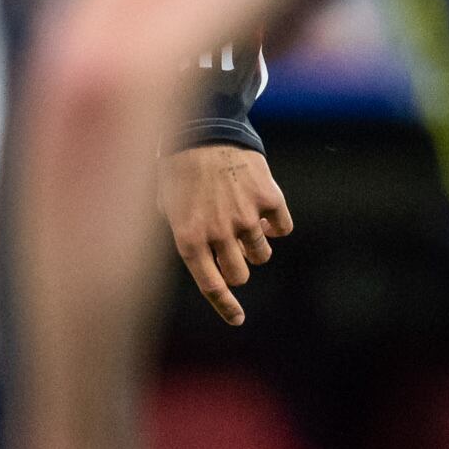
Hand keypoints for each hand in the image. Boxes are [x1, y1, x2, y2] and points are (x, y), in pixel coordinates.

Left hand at [161, 144, 294, 326]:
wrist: (204, 129)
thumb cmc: (179, 168)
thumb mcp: (165, 205)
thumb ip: (181, 234)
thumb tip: (202, 257)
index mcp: (188, 238)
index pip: (212, 286)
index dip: (226, 307)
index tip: (238, 319)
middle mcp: (218, 232)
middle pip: (241, 273)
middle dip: (238, 266)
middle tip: (232, 249)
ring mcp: (246, 216)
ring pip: (262, 254)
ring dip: (256, 245)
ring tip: (243, 222)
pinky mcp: (269, 198)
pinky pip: (283, 228)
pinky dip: (276, 225)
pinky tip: (263, 210)